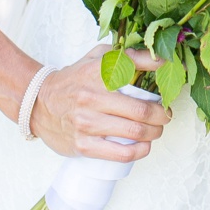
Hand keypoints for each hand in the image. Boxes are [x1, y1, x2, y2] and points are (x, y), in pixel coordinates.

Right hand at [28, 44, 169, 160]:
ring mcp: (86, 124)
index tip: (171, 93)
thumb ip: (131, 56)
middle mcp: (92, 99)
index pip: (138, 75)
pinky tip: (144, 147)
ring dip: (154, 134)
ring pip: (134, 133)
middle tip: (165, 116)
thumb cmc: (75, 79)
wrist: (38, 102)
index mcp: (99, 74)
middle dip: (162, 117)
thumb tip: (164, 58)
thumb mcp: (99, 58)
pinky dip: (139, 152)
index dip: (162, 87)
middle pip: (142, 113)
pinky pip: (120, 154)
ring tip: (156, 130)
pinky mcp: (82, 145)